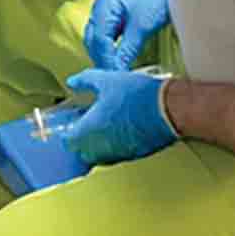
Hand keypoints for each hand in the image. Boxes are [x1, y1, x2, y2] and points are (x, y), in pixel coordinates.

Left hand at [61, 68, 177, 164]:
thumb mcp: (106, 80)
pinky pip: (116, 155)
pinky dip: (113, 145)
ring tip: (102, 125)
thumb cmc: (137, 95)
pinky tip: (120, 129)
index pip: (68, 141)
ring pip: (99, 156)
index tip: (71, 121)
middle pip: (82, 152)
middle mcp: (101, 147)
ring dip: (96, 144)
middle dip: (80, 140)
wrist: (168, 109)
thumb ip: (85, 80)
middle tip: (84, 123)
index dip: (67, 131)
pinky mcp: (134, 155)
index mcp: (89, 130)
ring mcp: (118, 153)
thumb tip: (73, 82)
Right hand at [84, 0, 168, 70]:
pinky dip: (110, 53)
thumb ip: (127, 49)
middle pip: (93, 42)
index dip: (107, 59)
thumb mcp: (142, 27)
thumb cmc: (156, 0)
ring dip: (105, 58)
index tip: (116, 75)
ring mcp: (103, 16)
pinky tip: (118, 63)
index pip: (98, 39)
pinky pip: (105, 42)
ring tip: (117, 73)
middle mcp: (98, 11)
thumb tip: (118, 71)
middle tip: (116, 77)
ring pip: (96, 44)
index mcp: (103, 6)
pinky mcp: (110, 23)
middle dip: (103, 60)